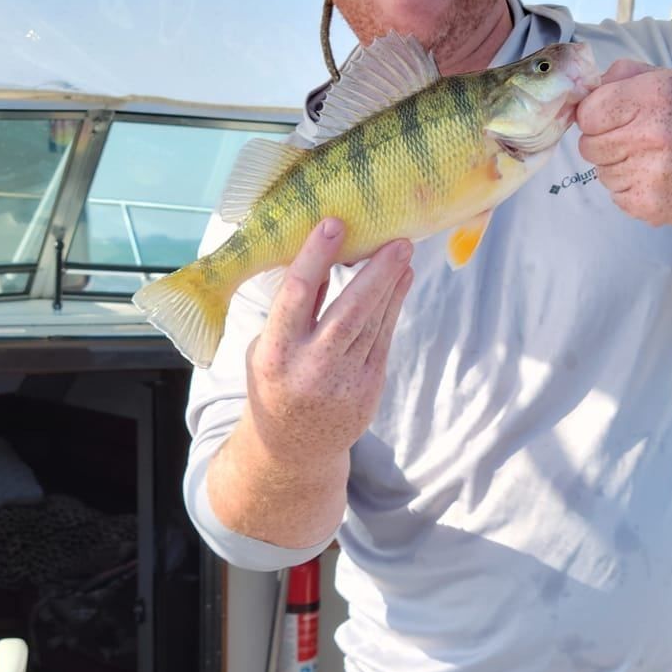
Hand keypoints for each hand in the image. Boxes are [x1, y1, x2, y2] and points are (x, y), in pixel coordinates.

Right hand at [244, 219, 412, 463]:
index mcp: (274, 353)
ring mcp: (343, 382)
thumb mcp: (267, 346)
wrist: (292, 448)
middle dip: (375, 275)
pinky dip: (394, 307)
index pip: (296, 297)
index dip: (315, 257)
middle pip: (349, 314)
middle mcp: (310, 368)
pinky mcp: (368, 389)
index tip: (333, 224)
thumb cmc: (275, 381)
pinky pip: (384, 339)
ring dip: (391, 285)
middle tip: (398, 241)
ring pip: (373, 324)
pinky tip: (402, 281)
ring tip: (404, 251)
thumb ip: (296, 310)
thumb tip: (326, 259)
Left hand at [575, 59, 671, 226]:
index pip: (588, 112)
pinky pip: (616, 195)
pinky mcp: (650, 205)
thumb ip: (627, 75)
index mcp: (655, 96)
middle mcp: (651, 134)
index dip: (595, 114)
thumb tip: (586, 88)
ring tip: (654, 159)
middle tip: (636, 139)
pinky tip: (659, 178)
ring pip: (601, 172)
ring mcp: (650, 174)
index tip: (611, 117)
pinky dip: (631, 188)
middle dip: (605, 141)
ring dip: (619, 166)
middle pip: (589, 145)